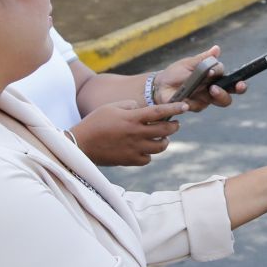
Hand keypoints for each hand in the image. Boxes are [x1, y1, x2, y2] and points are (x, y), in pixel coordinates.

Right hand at [71, 100, 186, 166]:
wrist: (81, 144)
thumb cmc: (95, 122)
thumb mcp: (111, 107)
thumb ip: (130, 105)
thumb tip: (142, 108)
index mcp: (132, 118)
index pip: (159, 112)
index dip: (174, 108)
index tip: (185, 106)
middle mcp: (136, 134)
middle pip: (165, 131)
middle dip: (174, 126)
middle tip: (175, 124)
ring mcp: (134, 148)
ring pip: (160, 147)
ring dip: (163, 141)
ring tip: (161, 138)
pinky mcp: (130, 160)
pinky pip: (147, 159)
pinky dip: (149, 154)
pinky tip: (144, 149)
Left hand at [153, 45, 241, 110]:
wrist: (161, 85)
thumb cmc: (176, 72)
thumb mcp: (189, 63)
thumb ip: (204, 59)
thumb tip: (217, 48)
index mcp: (214, 77)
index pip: (230, 79)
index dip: (236, 82)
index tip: (237, 81)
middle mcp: (213, 89)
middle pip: (229, 94)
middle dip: (234, 90)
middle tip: (229, 87)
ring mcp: (206, 99)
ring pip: (221, 101)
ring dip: (219, 95)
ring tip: (211, 89)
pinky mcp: (195, 106)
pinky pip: (199, 106)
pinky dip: (193, 101)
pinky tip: (186, 98)